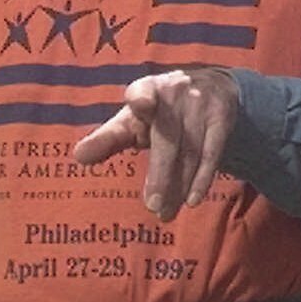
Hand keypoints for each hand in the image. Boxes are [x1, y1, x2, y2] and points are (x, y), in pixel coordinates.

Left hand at [72, 68, 237, 218]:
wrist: (212, 87)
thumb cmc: (159, 110)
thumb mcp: (132, 120)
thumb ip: (107, 139)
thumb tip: (78, 157)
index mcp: (147, 89)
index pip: (142, 94)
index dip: (142, 99)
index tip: (141, 105)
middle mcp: (176, 92)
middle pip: (168, 138)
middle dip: (161, 173)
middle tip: (152, 205)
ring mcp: (202, 104)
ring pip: (190, 151)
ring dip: (178, 185)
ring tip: (165, 214)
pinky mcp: (222, 117)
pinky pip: (212, 153)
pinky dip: (202, 178)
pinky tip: (192, 200)